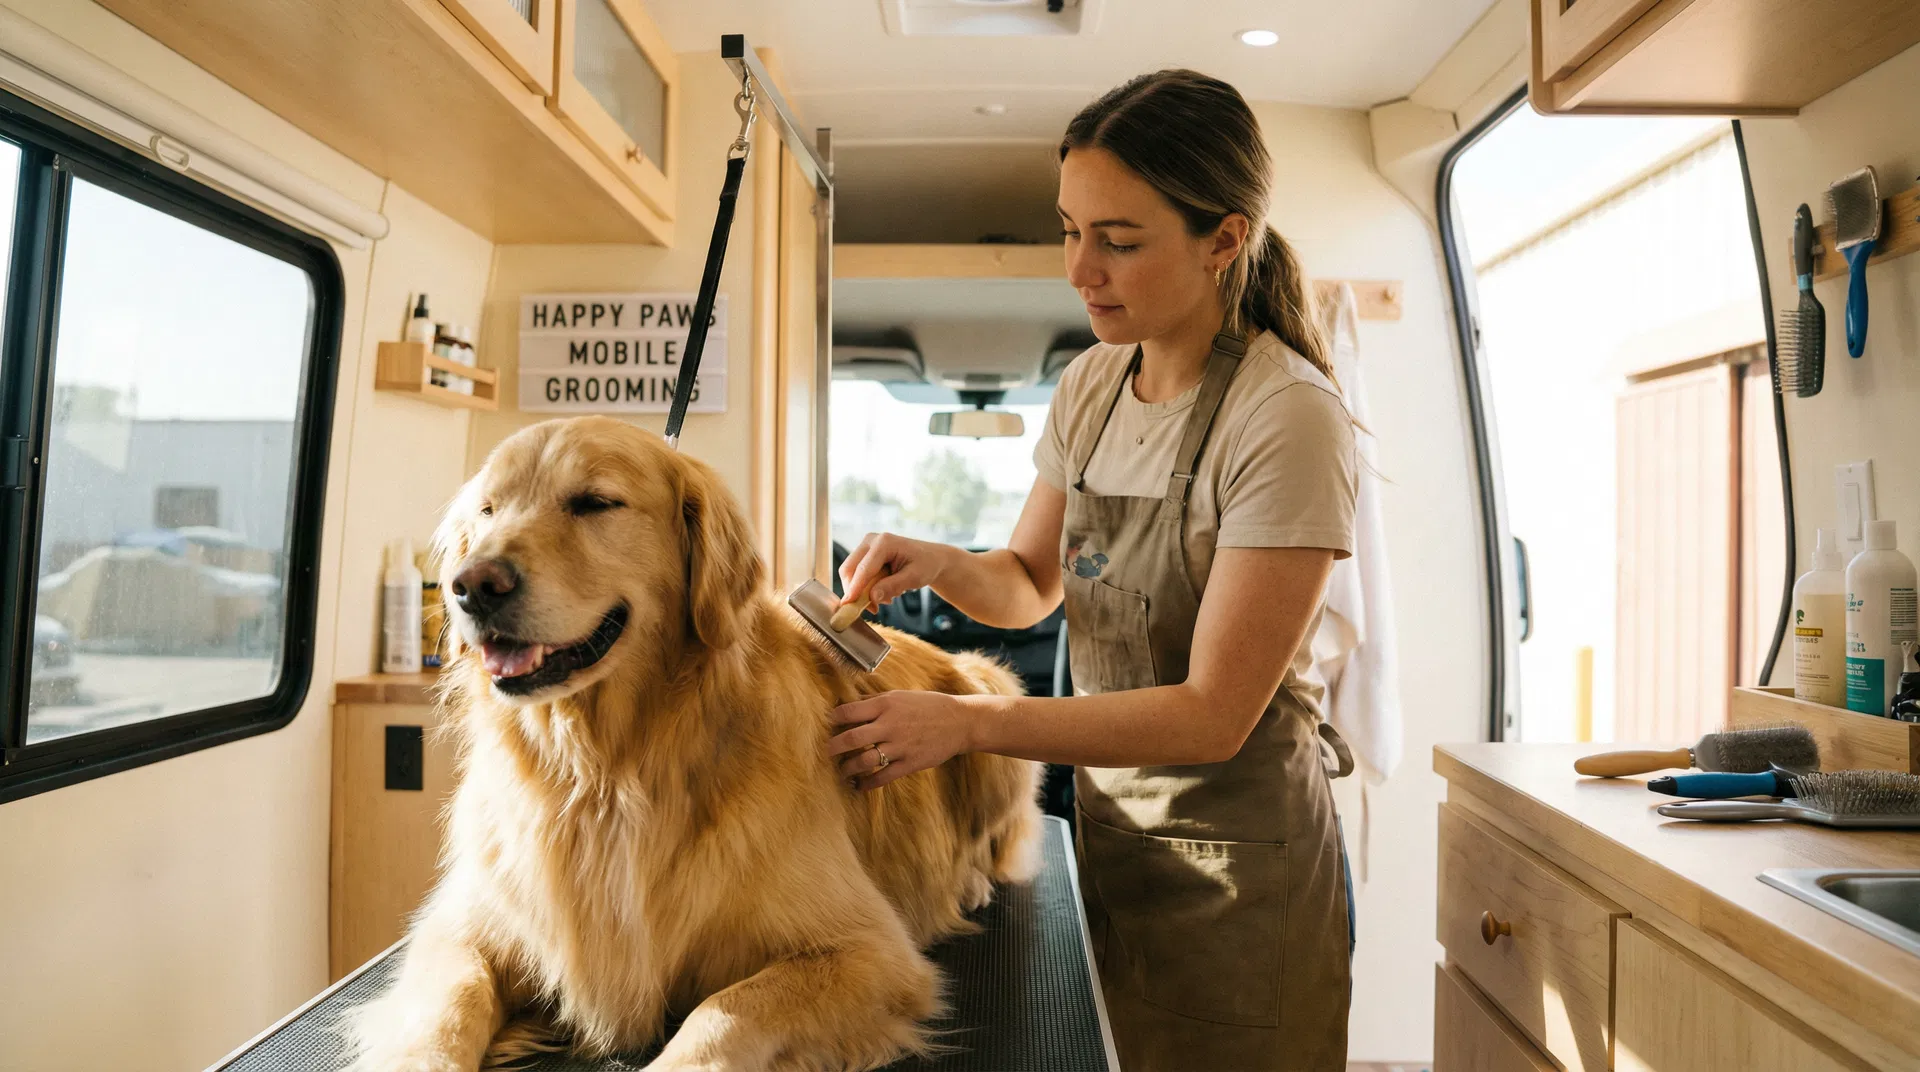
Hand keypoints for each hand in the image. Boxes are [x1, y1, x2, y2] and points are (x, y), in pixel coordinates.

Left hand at [828, 691, 974, 789]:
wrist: (960, 722)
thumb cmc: (928, 706)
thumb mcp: (901, 696)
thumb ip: (875, 702)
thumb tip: (850, 704)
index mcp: (886, 705)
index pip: (848, 712)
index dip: (832, 720)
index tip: (825, 726)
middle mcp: (890, 725)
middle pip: (851, 738)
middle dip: (832, 747)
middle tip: (824, 753)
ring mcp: (900, 746)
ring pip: (864, 761)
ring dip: (847, 768)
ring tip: (841, 771)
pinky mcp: (910, 763)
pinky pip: (883, 777)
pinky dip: (867, 783)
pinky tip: (859, 786)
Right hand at [837, 533, 951, 612]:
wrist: (931, 558)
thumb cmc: (926, 565)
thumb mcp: (914, 578)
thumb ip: (892, 586)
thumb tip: (872, 598)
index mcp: (884, 542)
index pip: (864, 569)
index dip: (855, 588)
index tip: (848, 605)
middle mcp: (871, 540)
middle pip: (849, 568)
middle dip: (855, 591)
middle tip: (872, 609)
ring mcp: (866, 546)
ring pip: (850, 572)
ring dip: (861, 591)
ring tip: (886, 599)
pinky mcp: (865, 555)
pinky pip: (856, 574)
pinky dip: (864, 587)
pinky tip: (883, 592)